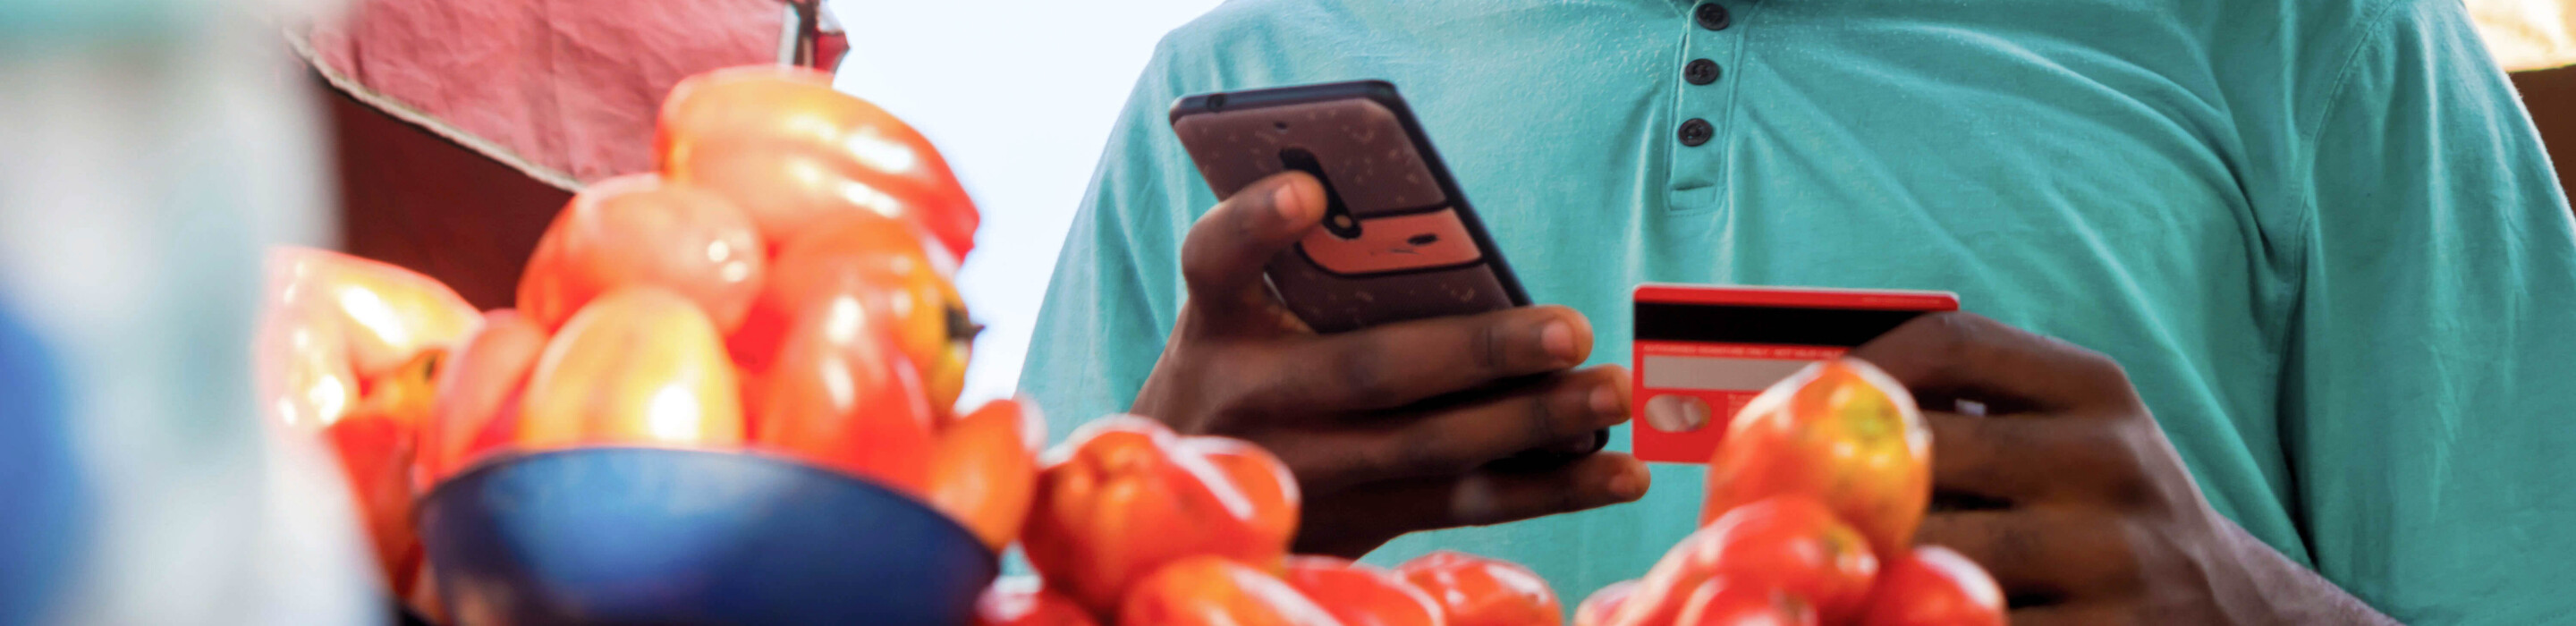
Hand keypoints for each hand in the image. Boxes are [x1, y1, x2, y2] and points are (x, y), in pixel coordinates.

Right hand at [1132, 172, 1648, 557]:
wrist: (1192, 504)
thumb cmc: (1240, 369)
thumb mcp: (1239, 315)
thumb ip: (1305, 268)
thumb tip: (1442, 235)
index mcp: (1217, 325)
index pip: (1215, 261)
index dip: (1256, 224)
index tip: (1308, 191)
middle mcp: (1254, 401)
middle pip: (1370, 370)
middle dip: (1479, 351)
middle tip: (1571, 328)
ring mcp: (1307, 472)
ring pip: (1431, 449)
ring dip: (1534, 423)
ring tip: (1612, 393)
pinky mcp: (1359, 521)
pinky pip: (1463, 504)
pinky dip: (1549, 489)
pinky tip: (1618, 471)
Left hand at [1849, 312, 2395, 624]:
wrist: (2243, 619)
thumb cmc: (2108, 520)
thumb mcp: (2071, 442)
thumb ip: (1969, 418)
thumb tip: (1804, 413)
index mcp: (2094, 390)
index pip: (1946, 344)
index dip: (1852, 372)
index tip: (1796, 408)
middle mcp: (2110, 461)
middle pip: (1922, 456)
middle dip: (1840, 491)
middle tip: (1778, 514)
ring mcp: (2117, 558)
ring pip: (1938, 560)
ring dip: (1868, 573)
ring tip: (1825, 580)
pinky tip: (1891, 622)